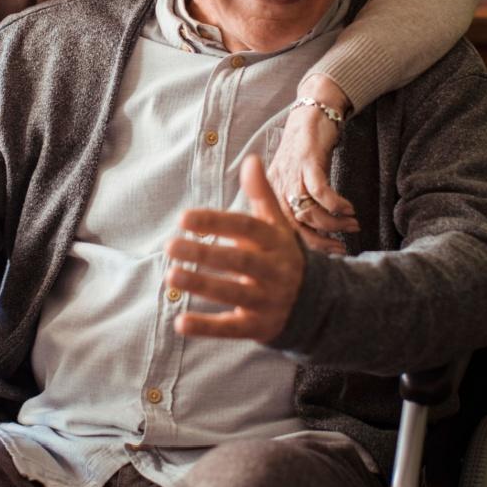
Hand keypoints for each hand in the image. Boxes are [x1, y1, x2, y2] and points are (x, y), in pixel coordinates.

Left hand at [164, 154, 306, 342]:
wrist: (316, 303)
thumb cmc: (281, 256)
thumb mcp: (275, 226)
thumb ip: (261, 195)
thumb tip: (251, 159)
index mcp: (275, 243)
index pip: (245, 229)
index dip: (215, 222)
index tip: (183, 218)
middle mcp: (274, 271)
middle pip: (238, 261)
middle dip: (204, 253)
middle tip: (169, 246)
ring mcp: (267, 301)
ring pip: (233, 293)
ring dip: (201, 285)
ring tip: (171, 276)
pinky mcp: (258, 327)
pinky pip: (231, 328)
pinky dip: (206, 327)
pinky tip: (180, 323)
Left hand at [266, 76, 358, 254]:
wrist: (312, 111)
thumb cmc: (307, 147)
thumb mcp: (297, 176)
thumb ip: (299, 200)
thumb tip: (316, 229)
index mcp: (271, 192)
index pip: (282, 229)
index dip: (305, 245)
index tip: (328, 253)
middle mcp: (277, 185)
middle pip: (293, 225)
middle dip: (320, 240)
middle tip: (341, 247)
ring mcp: (291, 172)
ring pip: (307, 210)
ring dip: (332, 223)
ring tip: (352, 224)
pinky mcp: (307, 160)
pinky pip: (319, 190)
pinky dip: (335, 204)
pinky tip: (348, 209)